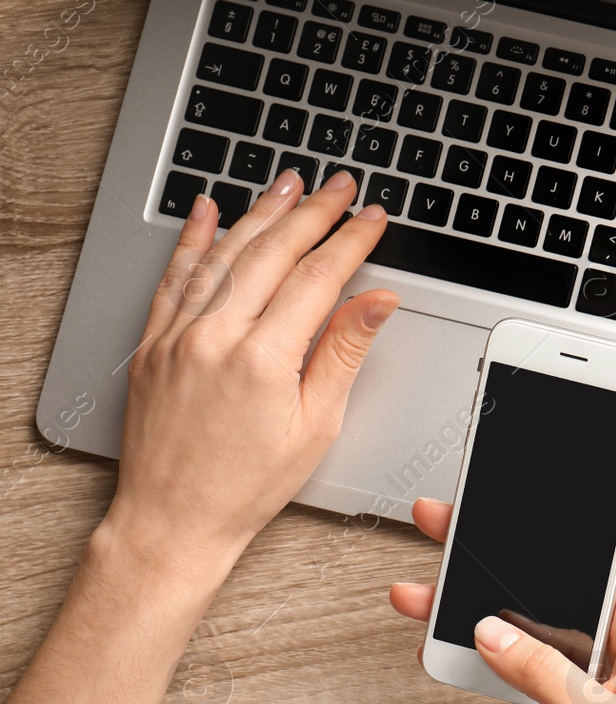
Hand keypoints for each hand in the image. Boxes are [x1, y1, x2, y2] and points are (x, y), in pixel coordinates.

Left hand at [105, 169, 397, 569]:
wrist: (174, 519)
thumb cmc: (247, 485)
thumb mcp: (316, 425)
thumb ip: (344, 352)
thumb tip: (377, 301)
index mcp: (263, 360)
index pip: (318, 278)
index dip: (351, 242)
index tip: (373, 220)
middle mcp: (214, 338)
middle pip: (272, 254)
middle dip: (313, 213)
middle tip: (341, 188)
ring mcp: (176, 336)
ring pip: (223, 254)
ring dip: (260, 213)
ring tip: (289, 184)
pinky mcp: (152, 344)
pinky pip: (174, 277)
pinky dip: (193, 239)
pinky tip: (208, 211)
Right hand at [390, 501, 615, 703]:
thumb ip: (543, 675)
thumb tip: (491, 631)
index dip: (583, 503)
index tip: (536, 477)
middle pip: (560, 564)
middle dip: (503, 542)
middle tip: (447, 520)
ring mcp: (599, 654)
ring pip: (535, 605)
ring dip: (482, 594)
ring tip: (426, 582)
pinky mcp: (578, 680)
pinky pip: (528, 645)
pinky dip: (489, 638)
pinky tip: (448, 636)